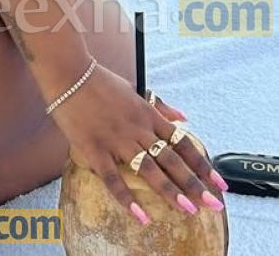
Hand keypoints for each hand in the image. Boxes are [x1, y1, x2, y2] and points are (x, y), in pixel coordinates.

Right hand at [51, 64, 227, 223]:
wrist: (69, 73)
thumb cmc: (99, 80)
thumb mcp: (134, 89)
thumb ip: (159, 105)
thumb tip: (184, 117)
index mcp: (147, 114)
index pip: (182, 143)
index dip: (202, 165)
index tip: (219, 184)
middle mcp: (137, 128)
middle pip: (171, 159)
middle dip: (193, 183)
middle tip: (212, 205)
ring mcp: (116, 139)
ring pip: (148, 168)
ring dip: (168, 190)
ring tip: (187, 209)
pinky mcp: (94, 147)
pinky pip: (112, 177)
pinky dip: (126, 197)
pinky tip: (139, 215)